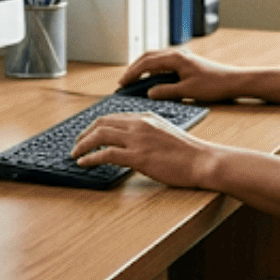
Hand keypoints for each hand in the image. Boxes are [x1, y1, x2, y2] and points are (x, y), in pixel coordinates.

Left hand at [71, 111, 216, 188]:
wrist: (204, 161)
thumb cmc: (188, 152)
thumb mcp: (164, 132)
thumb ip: (146, 132)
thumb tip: (130, 142)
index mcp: (145, 117)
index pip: (111, 117)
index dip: (95, 126)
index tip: (86, 134)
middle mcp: (139, 124)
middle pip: (101, 123)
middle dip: (84, 134)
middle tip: (76, 144)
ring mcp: (138, 139)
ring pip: (100, 135)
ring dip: (82, 145)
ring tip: (75, 154)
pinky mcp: (139, 156)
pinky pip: (106, 154)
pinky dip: (91, 157)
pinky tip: (84, 163)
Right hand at [115, 48, 247, 102]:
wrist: (234, 81)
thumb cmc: (214, 85)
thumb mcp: (188, 92)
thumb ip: (166, 91)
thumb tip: (150, 93)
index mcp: (175, 58)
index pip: (146, 63)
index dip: (132, 73)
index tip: (122, 83)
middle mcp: (177, 54)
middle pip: (148, 57)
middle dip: (134, 69)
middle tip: (123, 82)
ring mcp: (181, 57)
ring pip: (155, 59)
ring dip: (142, 68)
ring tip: (133, 80)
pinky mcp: (185, 62)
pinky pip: (163, 63)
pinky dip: (152, 70)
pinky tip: (150, 79)